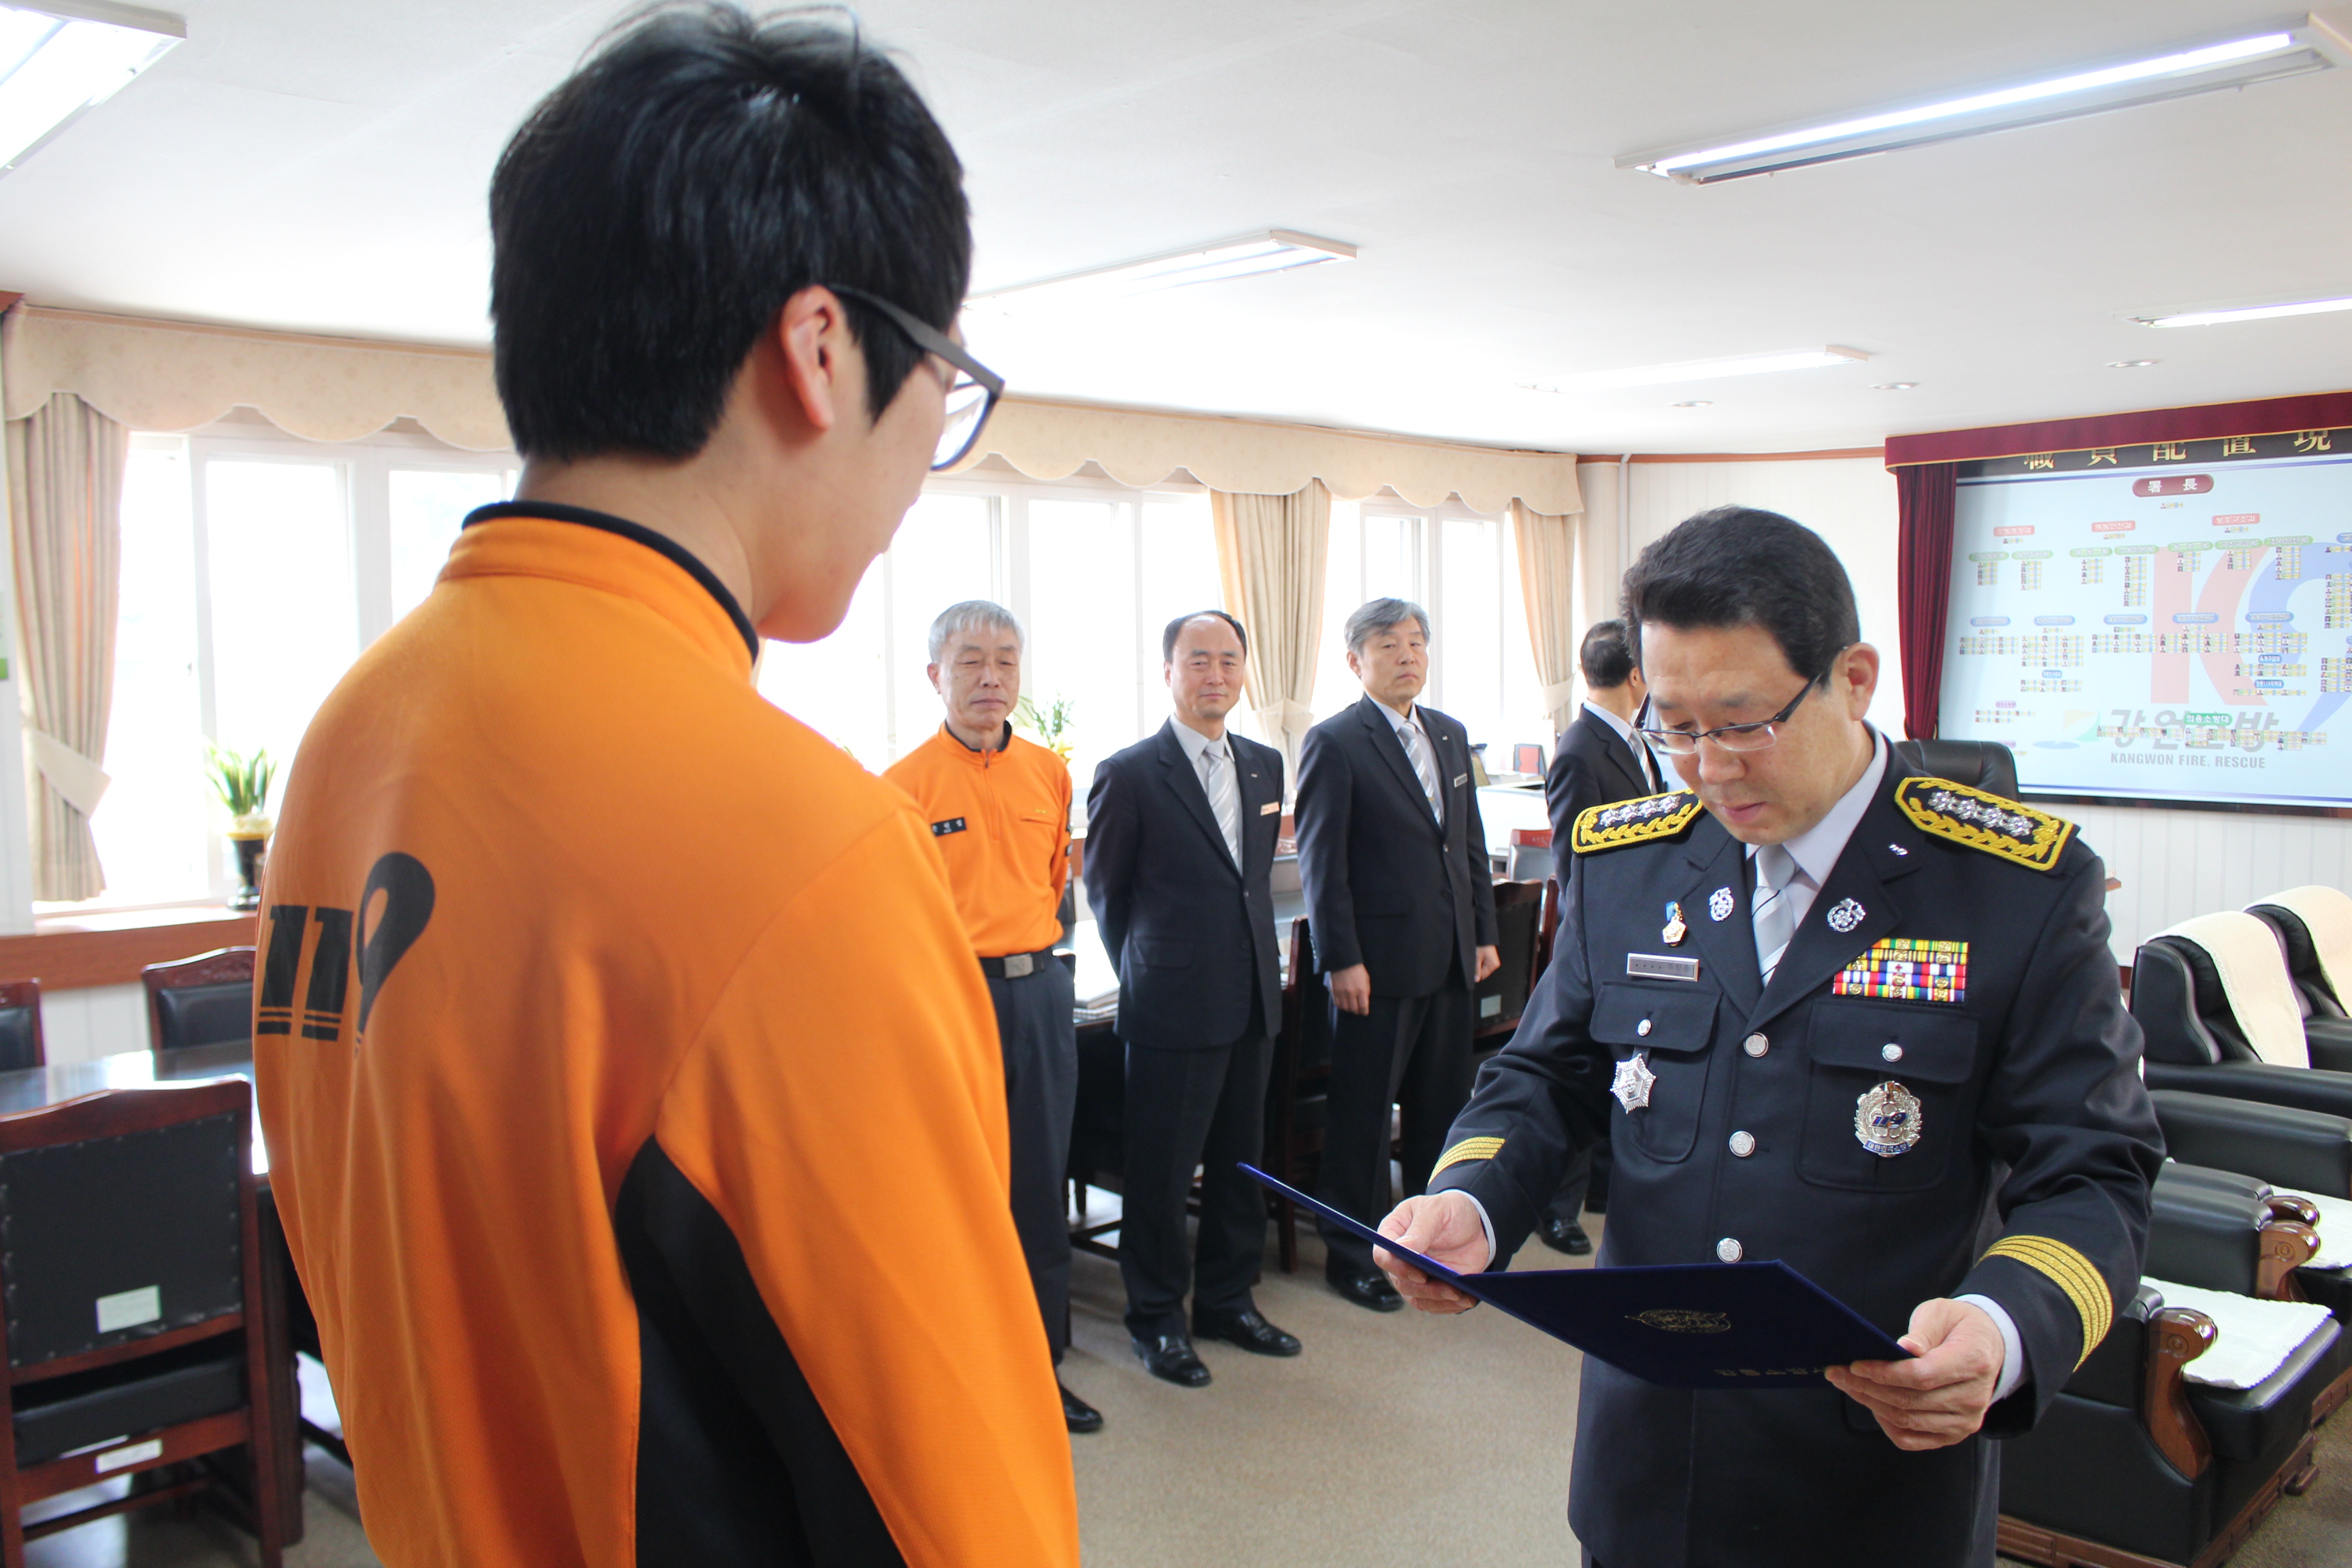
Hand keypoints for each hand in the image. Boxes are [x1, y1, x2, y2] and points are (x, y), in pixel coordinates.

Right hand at [1329, 963, 1371, 1014]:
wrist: (1344, 962)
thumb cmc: (1358, 970)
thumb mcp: (1366, 980)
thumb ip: (1365, 991)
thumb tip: (1364, 1001)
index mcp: (1362, 990)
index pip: (1363, 1007)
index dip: (1364, 1012)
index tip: (1364, 1013)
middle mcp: (1352, 993)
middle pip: (1354, 1009)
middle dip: (1357, 1011)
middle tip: (1357, 1011)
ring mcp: (1342, 993)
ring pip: (1345, 1008)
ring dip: (1348, 1009)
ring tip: (1350, 1007)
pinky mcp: (1335, 991)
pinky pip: (1337, 1004)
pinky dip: (1341, 1006)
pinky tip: (1343, 1004)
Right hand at [1375, 1192, 1490, 1313]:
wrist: (1475, 1224)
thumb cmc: (1450, 1210)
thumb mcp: (1436, 1210)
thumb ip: (1420, 1229)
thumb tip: (1402, 1248)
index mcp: (1393, 1233)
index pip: (1383, 1256)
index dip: (1398, 1267)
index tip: (1420, 1273)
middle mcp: (1400, 1258)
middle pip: (1400, 1281)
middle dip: (1425, 1288)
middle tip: (1451, 1288)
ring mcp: (1415, 1274)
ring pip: (1416, 1296)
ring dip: (1438, 1299)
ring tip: (1461, 1295)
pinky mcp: (1432, 1287)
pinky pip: (1433, 1304)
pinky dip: (1448, 1306)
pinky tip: (1465, 1300)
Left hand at [1473, 944, 1500, 982]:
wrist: (1485, 938)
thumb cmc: (1482, 946)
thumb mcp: (1477, 959)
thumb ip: (1477, 970)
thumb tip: (1477, 979)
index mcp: (1493, 965)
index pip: (1483, 976)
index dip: (1476, 974)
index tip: (1471, 969)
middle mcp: (1495, 965)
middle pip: (1484, 972)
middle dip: (1478, 969)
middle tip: (1475, 962)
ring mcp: (1494, 962)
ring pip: (1484, 969)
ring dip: (1479, 966)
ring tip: (1477, 958)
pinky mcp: (1492, 960)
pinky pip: (1485, 965)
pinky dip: (1481, 963)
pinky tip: (1479, 958)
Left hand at [1826, 1298, 2004, 1450]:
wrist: (1988, 1347)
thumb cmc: (1959, 1325)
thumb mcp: (1942, 1313)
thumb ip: (1923, 1332)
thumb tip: (1904, 1349)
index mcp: (1973, 1362)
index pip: (1922, 1376)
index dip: (1884, 1373)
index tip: (1854, 1364)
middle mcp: (1973, 1397)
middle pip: (1910, 1400)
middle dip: (1867, 1387)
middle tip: (1837, 1372)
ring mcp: (1965, 1420)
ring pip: (1908, 1421)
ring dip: (1871, 1404)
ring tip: (1848, 1385)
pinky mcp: (1954, 1434)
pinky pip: (1914, 1440)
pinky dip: (1887, 1425)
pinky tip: (1872, 1405)